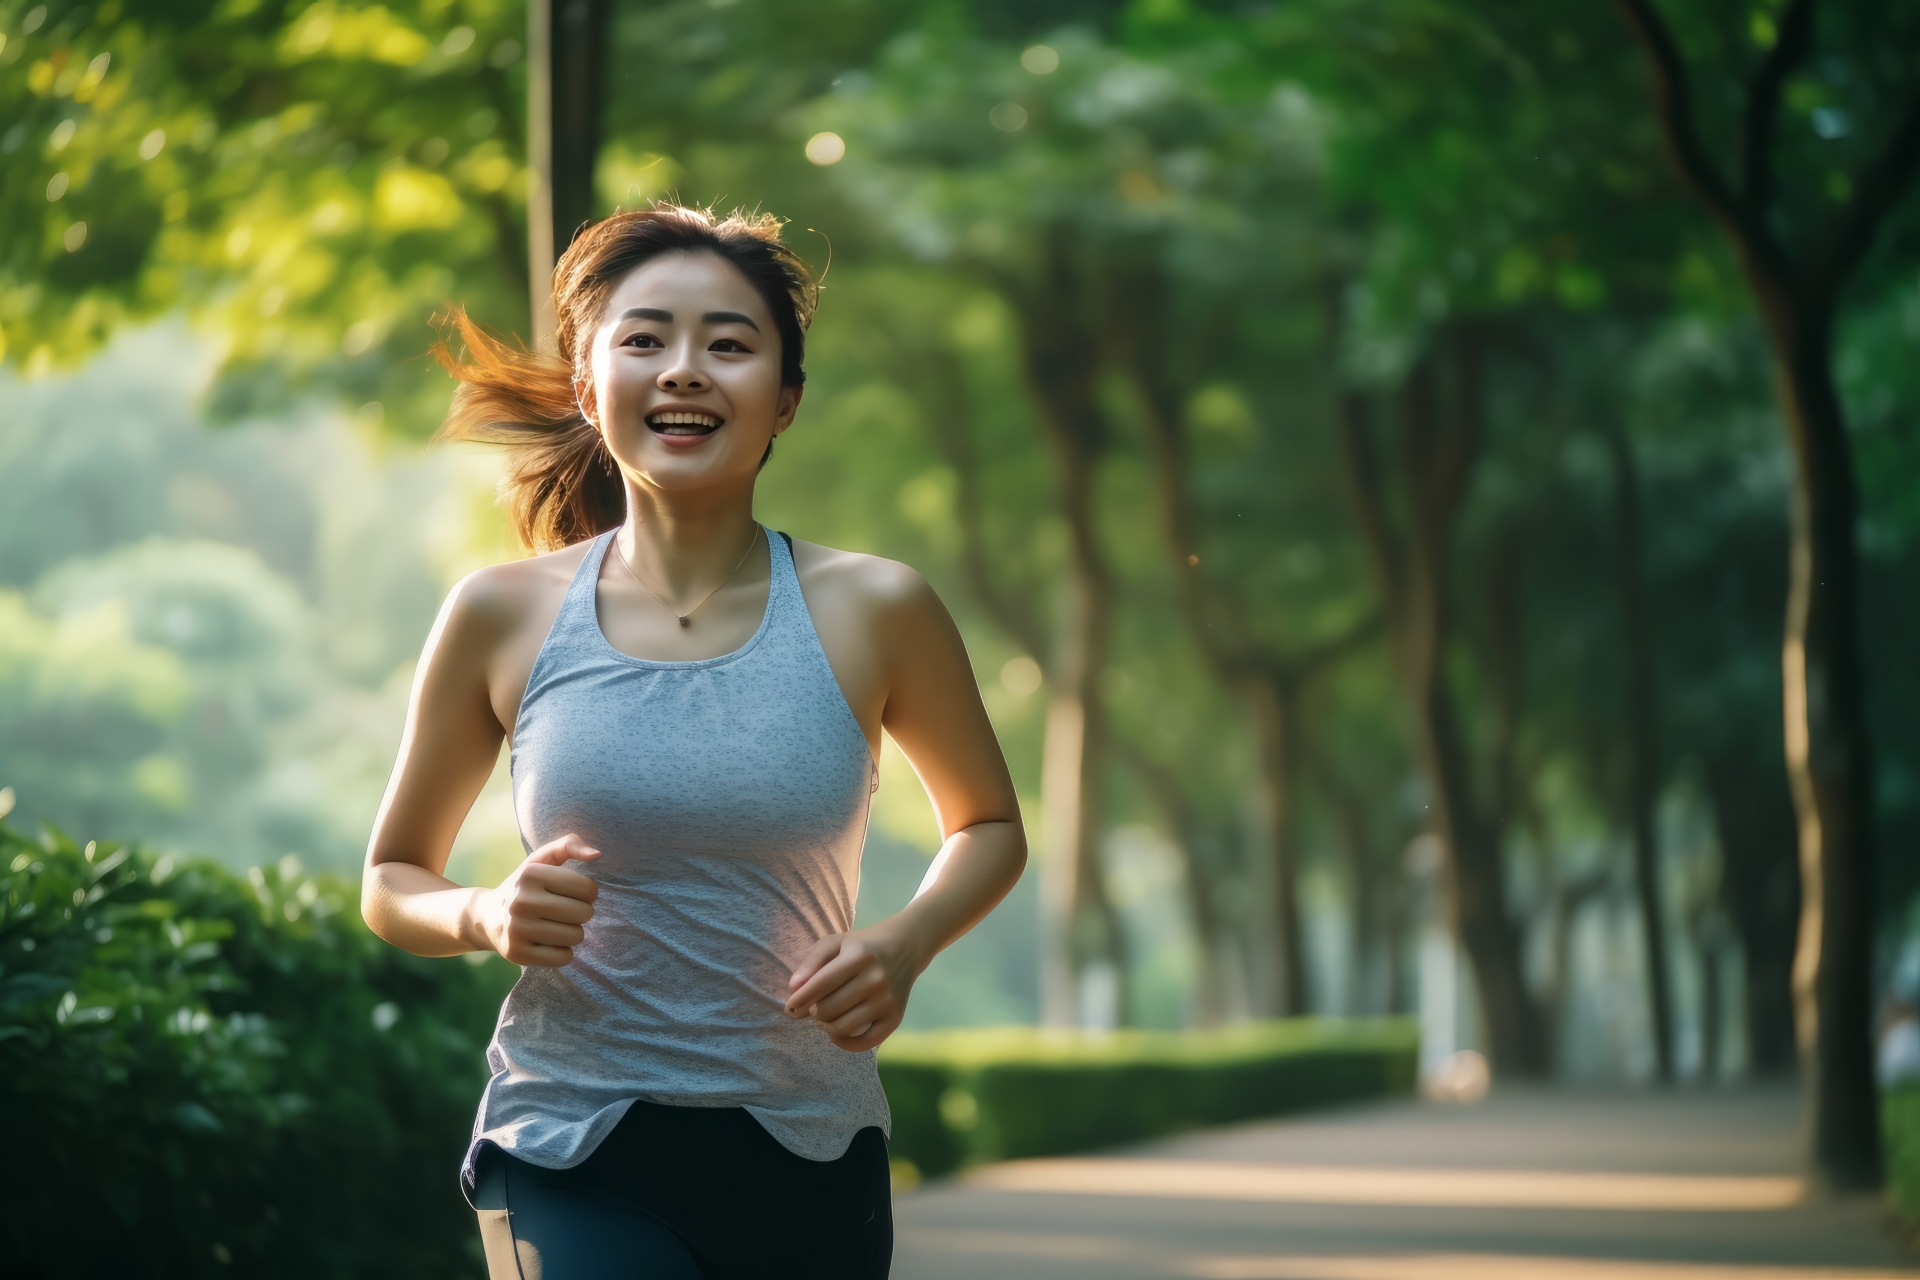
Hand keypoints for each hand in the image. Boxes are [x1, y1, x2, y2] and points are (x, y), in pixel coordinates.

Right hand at [475, 834, 600, 965]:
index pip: (587, 888)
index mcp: (531, 874)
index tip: (575, 893)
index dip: (589, 893)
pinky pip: (563, 957)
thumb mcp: (541, 861)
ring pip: (576, 936)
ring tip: (558, 926)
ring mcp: (517, 929)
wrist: (487, 918)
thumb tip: (597, 854)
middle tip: (567, 912)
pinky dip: (564, 952)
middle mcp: (521, 901)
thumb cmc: (525, 887)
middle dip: (582, 913)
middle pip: (583, 913)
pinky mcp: (518, 953)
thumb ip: (568, 845)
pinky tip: (550, 942)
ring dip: (574, 933)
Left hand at [784, 925, 920, 1051]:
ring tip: (824, 1016)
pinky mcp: (895, 1018)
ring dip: (825, 1026)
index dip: (800, 999)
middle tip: (812, 1007)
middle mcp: (876, 979)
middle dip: (813, 1011)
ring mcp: (887, 1001)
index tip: (788, 1007)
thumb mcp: (835, 943)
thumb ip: (811, 962)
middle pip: (829, 1008)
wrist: (904, 949)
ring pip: (843, 1027)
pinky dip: (844, 1043)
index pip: (821, 984)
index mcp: (859, 956)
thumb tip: (793, 989)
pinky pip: (864, 1043)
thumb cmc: (860, 947)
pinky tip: (835, 1033)